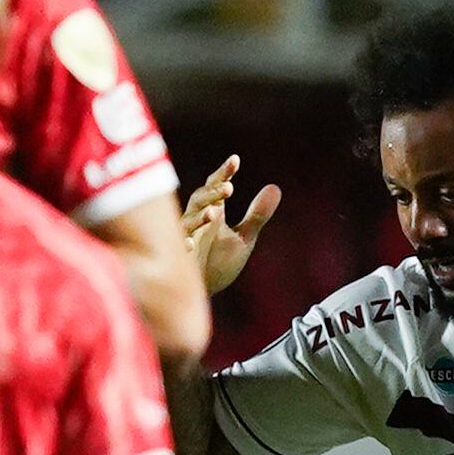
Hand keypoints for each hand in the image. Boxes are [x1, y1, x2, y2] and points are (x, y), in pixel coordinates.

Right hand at [181, 155, 279, 297]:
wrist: (204, 293)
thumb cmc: (219, 263)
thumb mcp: (244, 238)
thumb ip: (257, 215)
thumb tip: (275, 187)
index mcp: (212, 213)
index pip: (215, 188)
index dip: (223, 174)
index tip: (235, 161)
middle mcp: (197, 221)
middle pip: (200, 199)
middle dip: (212, 193)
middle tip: (228, 189)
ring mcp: (186, 238)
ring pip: (188, 220)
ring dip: (200, 215)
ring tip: (214, 211)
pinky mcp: (180, 259)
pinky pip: (178, 248)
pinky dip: (183, 245)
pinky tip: (189, 244)